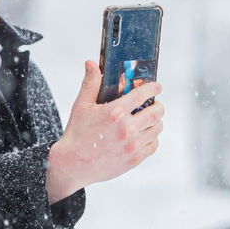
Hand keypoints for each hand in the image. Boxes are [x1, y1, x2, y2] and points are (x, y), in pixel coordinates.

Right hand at [46, 60, 163, 202]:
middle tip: (154, 105)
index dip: (153, 88)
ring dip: (156, 122)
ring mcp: (132, 145)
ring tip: (148, 120)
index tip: (156, 87)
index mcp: (115, 112)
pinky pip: (153, 145)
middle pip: (156, 112)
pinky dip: (152, 138)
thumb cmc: (76, 133)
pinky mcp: (134, 159)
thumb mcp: (81, 105)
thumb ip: (90, 83)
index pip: (143, 94)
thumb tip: (91, 63)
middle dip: (157, 105)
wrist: (72, 165)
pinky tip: (145, 135)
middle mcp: (127, 128)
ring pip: (157, 128)